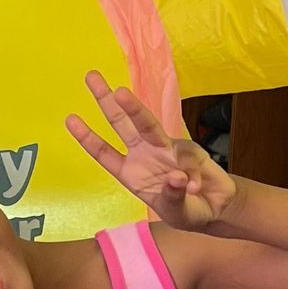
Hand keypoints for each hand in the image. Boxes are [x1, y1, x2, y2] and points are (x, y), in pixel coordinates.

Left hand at [66, 72, 236, 229]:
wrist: (217, 207)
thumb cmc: (186, 210)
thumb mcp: (176, 212)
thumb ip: (174, 196)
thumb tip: (176, 177)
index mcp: (131, 172)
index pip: (104, 153)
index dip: (87, 137)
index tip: (71, 119)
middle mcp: (145, 154)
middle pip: (121, 124)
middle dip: (105, 100)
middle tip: (91, 76)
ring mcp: (166, 148)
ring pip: (147, 124)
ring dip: (134, 107)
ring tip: (120, 93)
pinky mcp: (189, 149)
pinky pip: (187, 158)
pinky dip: (190, 173)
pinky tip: (195, 188)